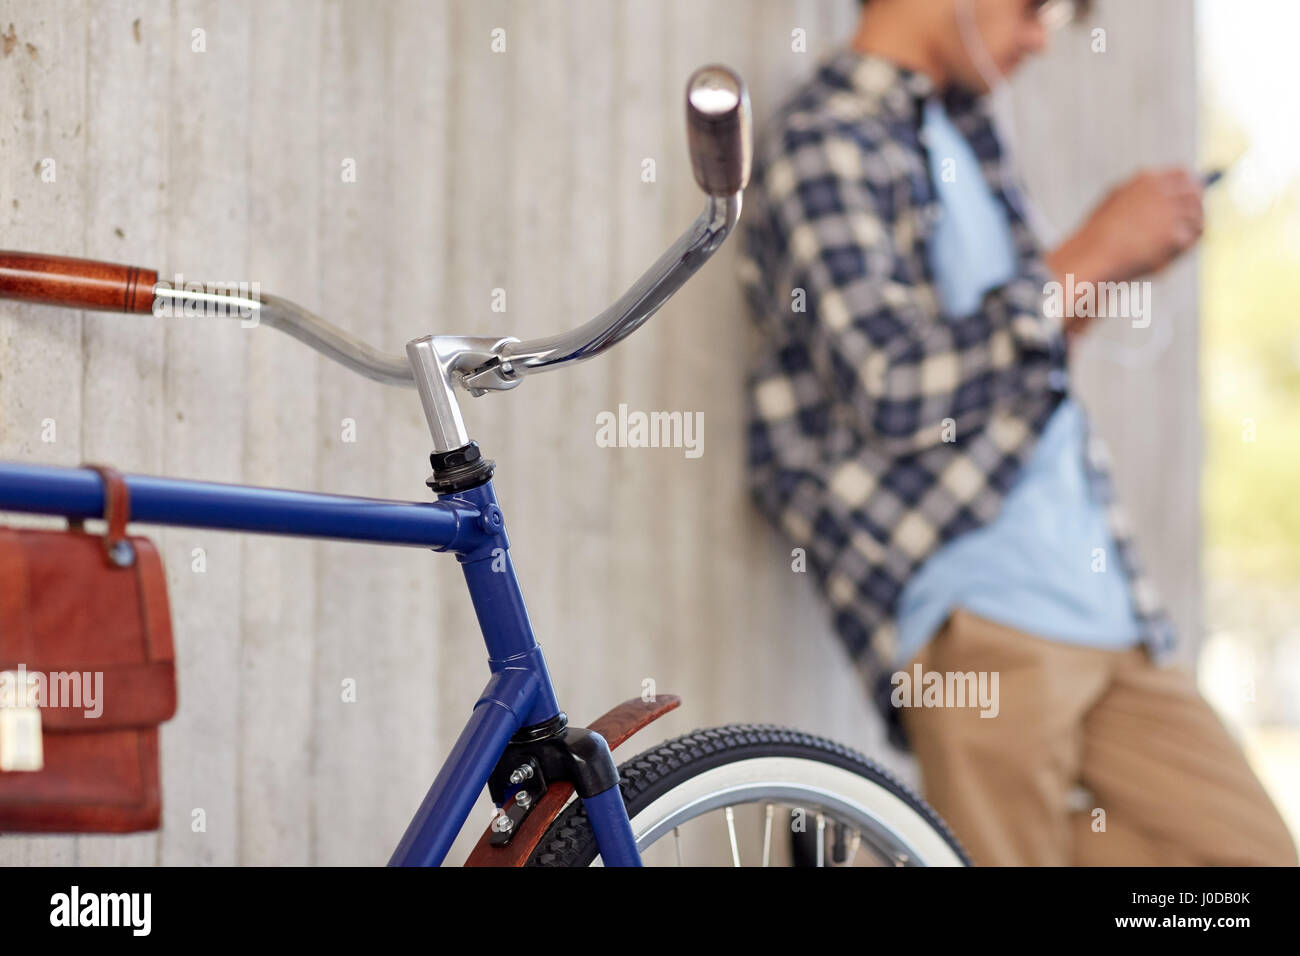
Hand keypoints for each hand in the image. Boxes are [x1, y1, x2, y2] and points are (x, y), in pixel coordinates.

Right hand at [1049, 167, 1203, 285]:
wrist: (1090, 257)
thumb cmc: (1097, 237)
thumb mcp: (1115, 204)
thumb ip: (1141, 196)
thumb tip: (1169, 200)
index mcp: (1146, 180)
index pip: (1182, 174)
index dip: (1191, 186)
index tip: (1194, 198)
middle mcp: (1162, 191)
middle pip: (1196, 195)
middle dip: (1196, 210)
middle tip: (1194, 227)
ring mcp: (1170, 212)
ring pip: (1197, 219)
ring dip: (1188, 233)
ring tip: (1166, 250)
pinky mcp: (1174, 235)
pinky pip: (1190, 241)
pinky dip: (1179, 251)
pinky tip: (1161, 259)